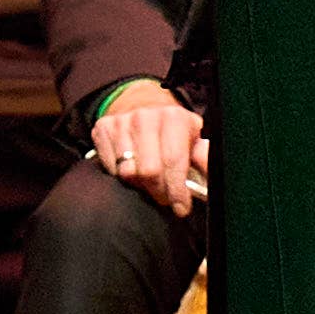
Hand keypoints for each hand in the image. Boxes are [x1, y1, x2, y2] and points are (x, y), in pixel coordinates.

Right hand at [91, 85, 209, 216]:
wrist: (144, 105)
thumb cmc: (175, 131)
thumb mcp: (196, 139)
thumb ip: (205, 159)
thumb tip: (212, 179)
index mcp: (174, 117)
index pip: (173, 161)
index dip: (177, 190)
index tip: (181, 208)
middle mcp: (145, 116)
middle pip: (149, 172)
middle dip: (160, 191)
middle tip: (165, 196)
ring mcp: (121, 122)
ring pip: (127, 172)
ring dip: (140, 184)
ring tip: (150, 181)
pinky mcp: (103, 128)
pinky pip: (110, 168)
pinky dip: (121, 176)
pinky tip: (132, 168)